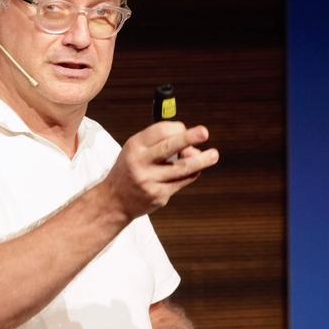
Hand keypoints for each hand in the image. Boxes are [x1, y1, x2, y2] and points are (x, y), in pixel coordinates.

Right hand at [101, 121, 218, 219]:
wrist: (115, 200)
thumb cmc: (131, 169)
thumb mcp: (137, 150)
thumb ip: (161, 144)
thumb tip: (193, 146)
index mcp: (134, 146)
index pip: (160, 131)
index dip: (178, 129)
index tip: (184, 130)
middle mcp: (140, 162)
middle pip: (169, 147)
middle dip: (188, 138)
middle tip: (204, 132)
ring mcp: (150, 180)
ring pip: (182, 168)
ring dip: (201, 160)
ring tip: (213, 155)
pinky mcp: (159, 195)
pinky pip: (182, 181)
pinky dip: (192, 173)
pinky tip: (195, 170)